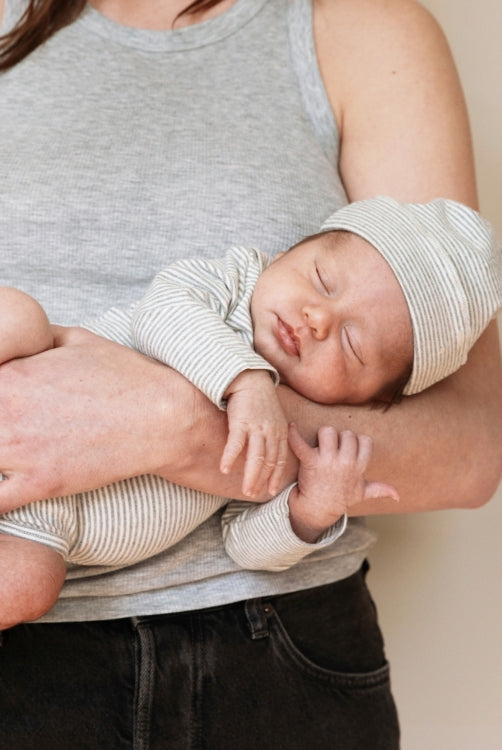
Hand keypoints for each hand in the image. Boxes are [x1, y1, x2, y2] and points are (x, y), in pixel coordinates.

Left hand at [0, 326, 198, 511]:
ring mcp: (21, 452)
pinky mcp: (40, 484)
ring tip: (10, 448)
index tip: (3, 400)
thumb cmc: (124, 376)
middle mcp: (7, 412)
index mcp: (11, 375)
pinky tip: (4, 481)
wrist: (163, 417)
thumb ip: (34, 339)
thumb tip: (18, 337)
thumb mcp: (76, 339)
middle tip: (11, 425)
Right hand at [220, 371, 288, 496]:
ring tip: (246, 491)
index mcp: (280, 431)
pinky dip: (230, 457)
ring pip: (256, 457)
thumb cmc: (259, 399)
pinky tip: (224, 469)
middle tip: (254, 495)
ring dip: (251, 476)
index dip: (276, 476)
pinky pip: (236, 444)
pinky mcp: (241, 421)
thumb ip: (273, 435)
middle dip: (262, 481)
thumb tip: (269, 453)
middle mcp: (271, 431)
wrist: (249, 378)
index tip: (271, 491)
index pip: (280, 459)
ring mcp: (257, 427)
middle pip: (269, 462)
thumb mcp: (274, 417)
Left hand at [287, 423, 398, 541]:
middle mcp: (345, 462)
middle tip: (332, 448)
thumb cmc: (340, 498)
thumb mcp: (362, 494)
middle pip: (346, 434)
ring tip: (320, 445)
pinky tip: (292, 426)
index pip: (365, 440)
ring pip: (328, 432)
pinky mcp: (310, 462)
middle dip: (339, 437)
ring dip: (323, 435)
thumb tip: (398, 495)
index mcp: (358, 467)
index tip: (349, 448)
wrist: (318, 509)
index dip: (356, 440)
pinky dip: (293, 433)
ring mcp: (327, 462)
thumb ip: (380, 490)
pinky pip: (300, 443)